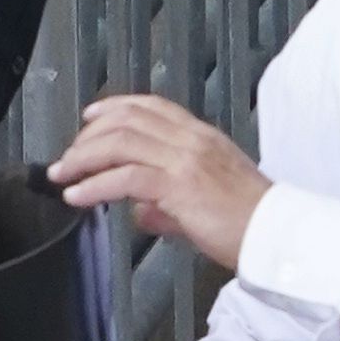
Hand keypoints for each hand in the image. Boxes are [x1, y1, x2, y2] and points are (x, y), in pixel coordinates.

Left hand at [50, 96, 267, 274]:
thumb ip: (166, 203)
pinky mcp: (179, 186)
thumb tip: (138, 211)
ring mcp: (185, 160)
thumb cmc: (247, 222)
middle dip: (88, 137)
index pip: (151, 106)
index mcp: (201, 137)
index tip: (90, 118)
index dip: (115, 107)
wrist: (276, 233)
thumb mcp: (204, 201)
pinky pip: (125, 178)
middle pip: (127, 120)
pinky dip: (94, 186)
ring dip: (83, 159)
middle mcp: (192, 140)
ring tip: (63, 176)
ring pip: (121, 143)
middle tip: (67, 159)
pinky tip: (78, 197)